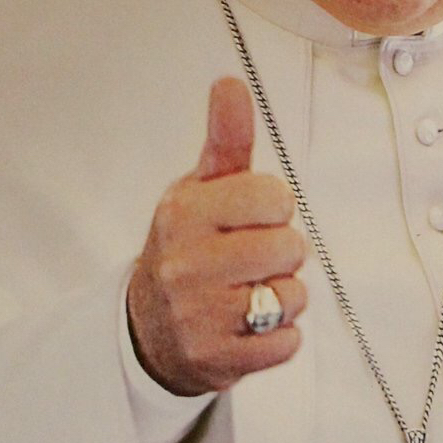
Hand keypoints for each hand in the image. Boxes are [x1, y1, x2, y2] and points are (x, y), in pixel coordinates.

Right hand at [126, 78, 307, 395]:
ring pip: (293, 296)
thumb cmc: (187, 246)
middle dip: (280, 252)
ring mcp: (200, 316)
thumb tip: (230, 82)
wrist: (149, 328)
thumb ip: (225, 139)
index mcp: (183, 213)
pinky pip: (288, 343)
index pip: (274, 197)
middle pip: (290, 247)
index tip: (249, 217)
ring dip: (282, 296)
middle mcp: (186, 264)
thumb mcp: (198, 189)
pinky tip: (247, 326)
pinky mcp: (218, 360)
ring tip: (248, 292)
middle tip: (249, 258)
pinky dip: (278, 336)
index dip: (272, 207)